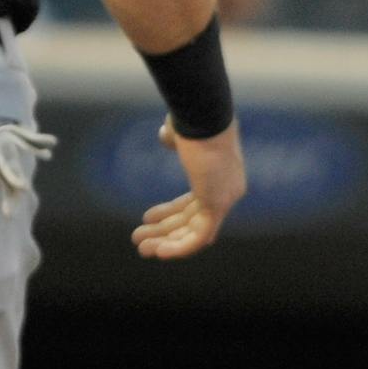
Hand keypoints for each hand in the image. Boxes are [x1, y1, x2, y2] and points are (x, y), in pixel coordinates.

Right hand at [132, 118, 246, 259]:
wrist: (204, 116)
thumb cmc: (193, 118)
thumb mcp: (181, 130)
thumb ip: (175, 138)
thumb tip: (166, 134)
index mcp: (221, 171)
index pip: (196, 202)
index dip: (171, 213)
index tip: (147, 218)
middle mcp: (228, 188)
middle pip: (194, 218)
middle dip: (165, 231)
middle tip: (140, 241)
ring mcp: (225, 197)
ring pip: (195, 232)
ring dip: (167, 242)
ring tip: (142, 248)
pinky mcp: (218, 205)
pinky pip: (200, 237)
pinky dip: (179, 248)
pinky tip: (158, 252)